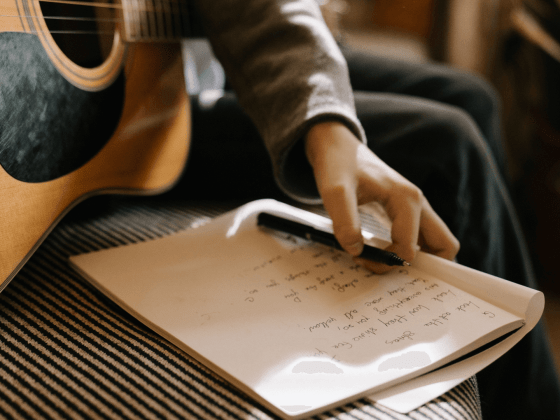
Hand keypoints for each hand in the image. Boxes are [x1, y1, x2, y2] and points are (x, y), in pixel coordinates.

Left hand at [304, 121, 459, 272]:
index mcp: (407, 198)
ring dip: (415, 260)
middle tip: (386, 268)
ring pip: (435, 243)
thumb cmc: (338, 164)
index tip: (361, 257)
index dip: (386, 261)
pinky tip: (382, 253)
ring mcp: (416, 207)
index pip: (410, 248)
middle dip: (420, 267)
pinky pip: (421, 238)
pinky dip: (408, 251)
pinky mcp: (407, 211)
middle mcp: (418, 203)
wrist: (337, 145)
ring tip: (382, 261)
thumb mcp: (334, 190)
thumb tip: (357, 250)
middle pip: (445, 245)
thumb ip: (344, 221)